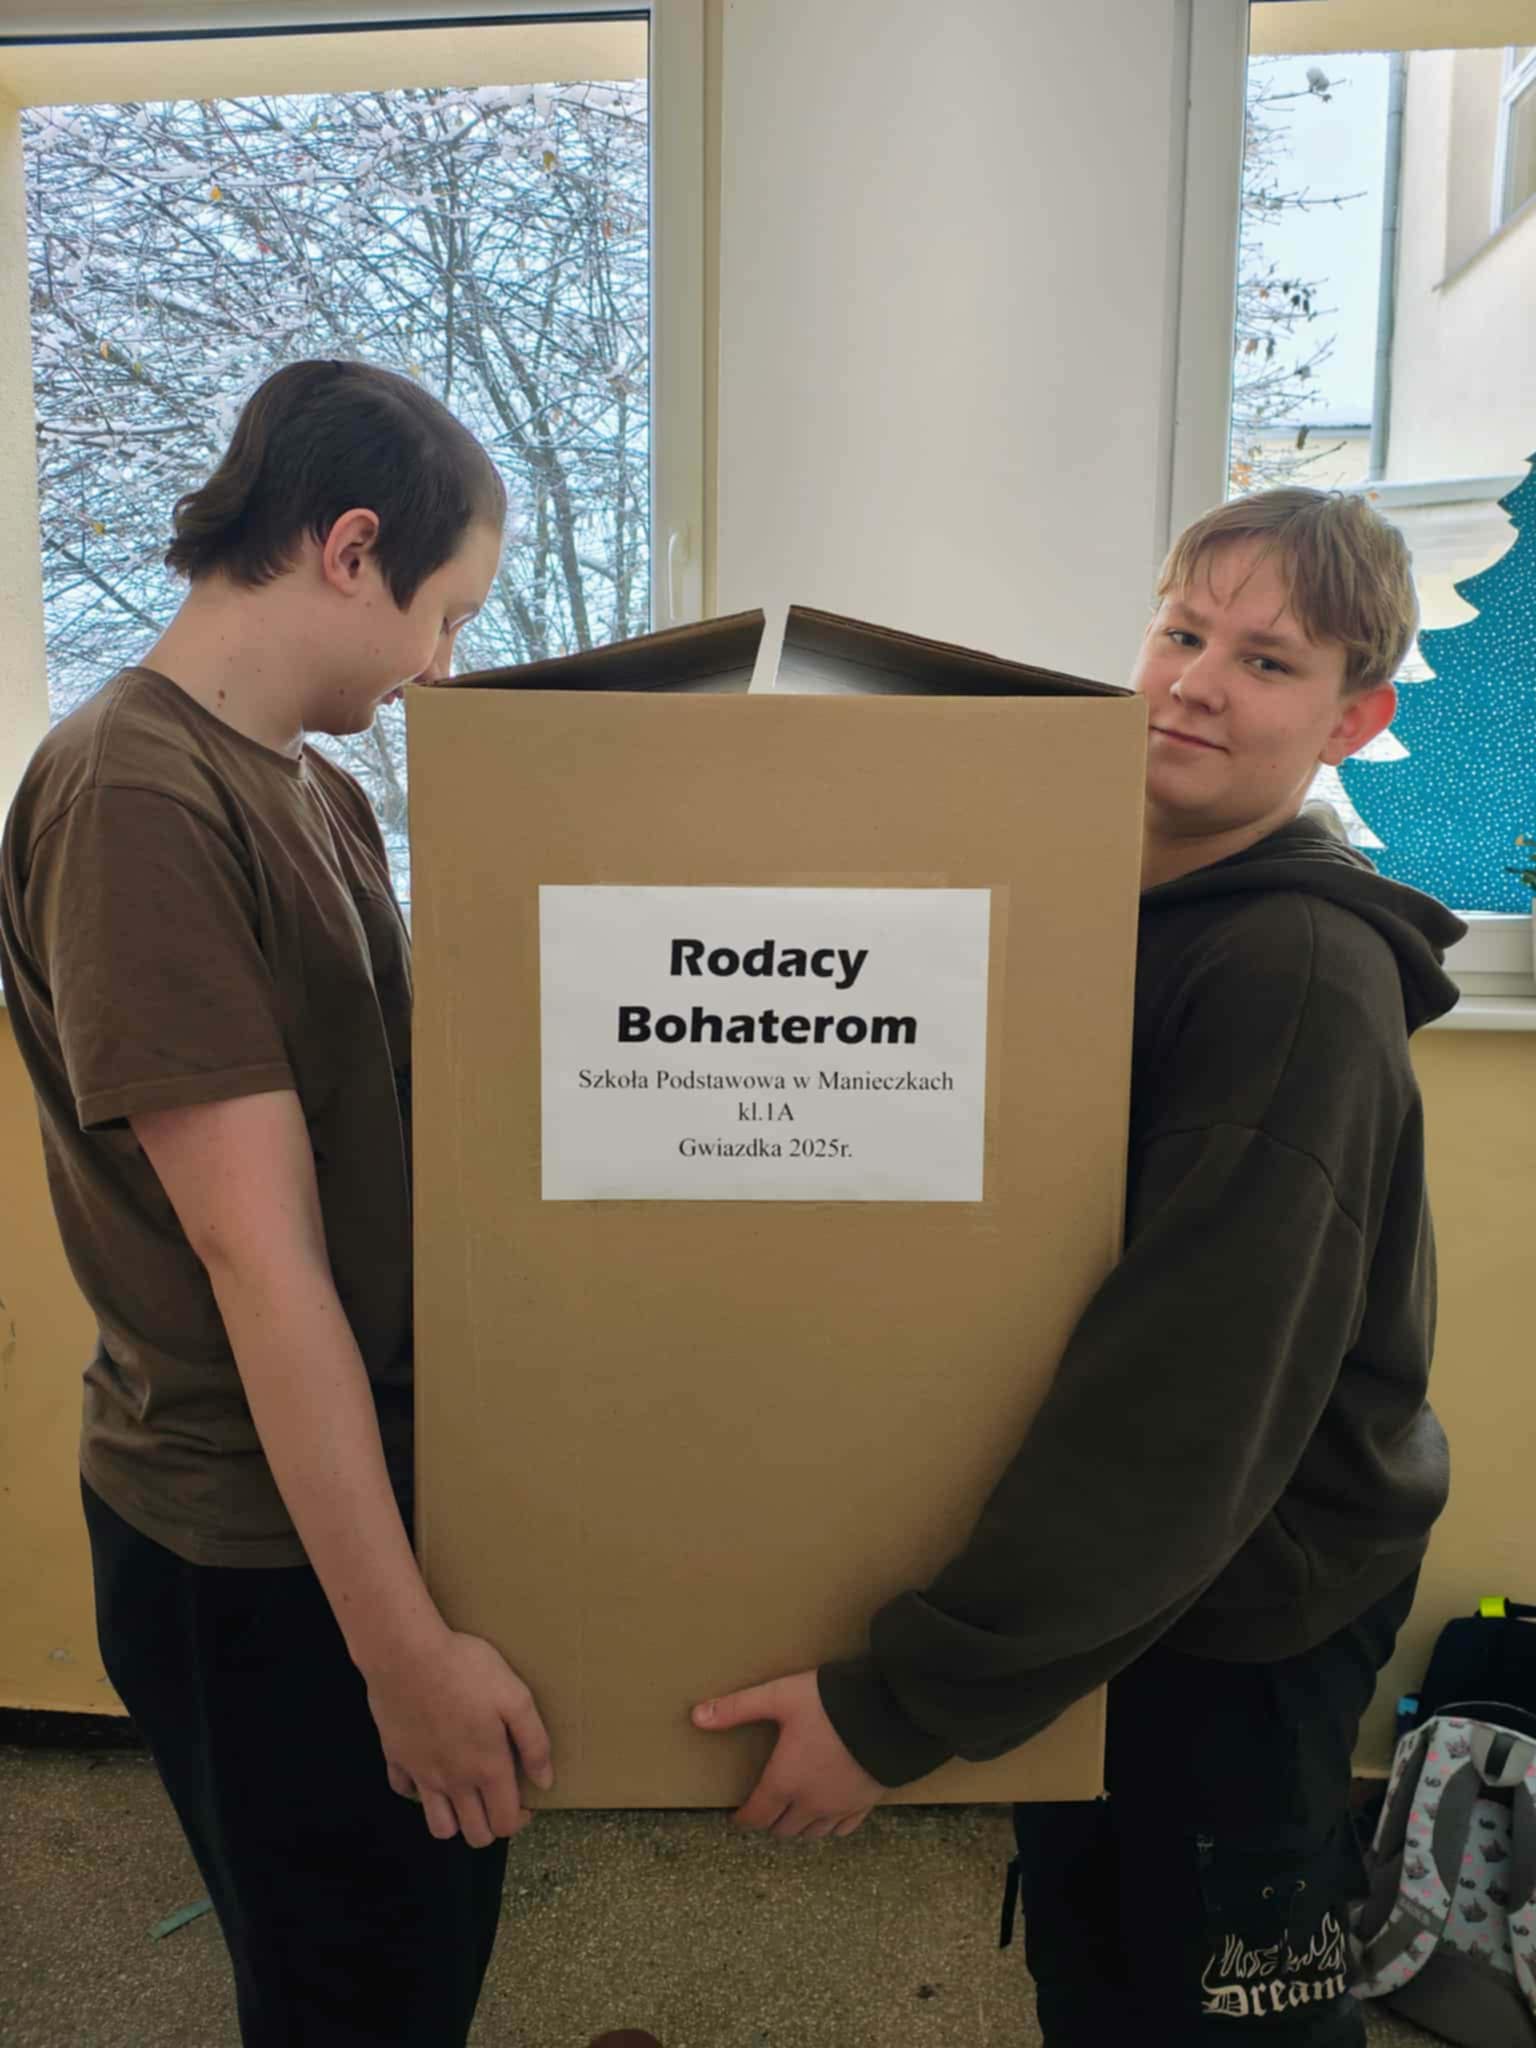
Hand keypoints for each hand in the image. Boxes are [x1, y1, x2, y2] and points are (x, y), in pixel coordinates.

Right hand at [363, 1627, 552, 1846]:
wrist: (407, 1654)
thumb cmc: (466, 1669)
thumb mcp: (515, 1697)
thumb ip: (534, 1742)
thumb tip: (544, 1781)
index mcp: (487, 1768)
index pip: (505, 1823)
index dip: (520, 1820)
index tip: (526, 1802)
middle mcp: (454, 1781)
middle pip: (474, 1835)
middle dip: (491, 1826)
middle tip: (497, 1797)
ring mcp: (422, 1774)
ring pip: (439, 1826)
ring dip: (455, 1820)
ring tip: (465, 1794)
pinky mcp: (396, 1758)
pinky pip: (405, 1792)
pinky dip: (418, 1790)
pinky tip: (429, 1767)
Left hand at [692, 1670, 884, 1838]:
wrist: (889, 1711)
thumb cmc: (830, 1703)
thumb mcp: (779, 1697)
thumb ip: (737, 1708)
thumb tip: (696, 1717)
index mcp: (785, 1781)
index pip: (757, 1815)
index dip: (744, 1819)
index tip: (738, 1817)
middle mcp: (811, 1802)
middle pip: (783, 1829)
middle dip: (771, 1821)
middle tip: (765, 1809)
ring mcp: (840, 1806)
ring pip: (813, 1833)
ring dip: (799, 1826)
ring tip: (793, 1812)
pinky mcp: (866, 1803)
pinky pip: (844, 1828)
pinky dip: (831, 1826)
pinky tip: (829, 1814)